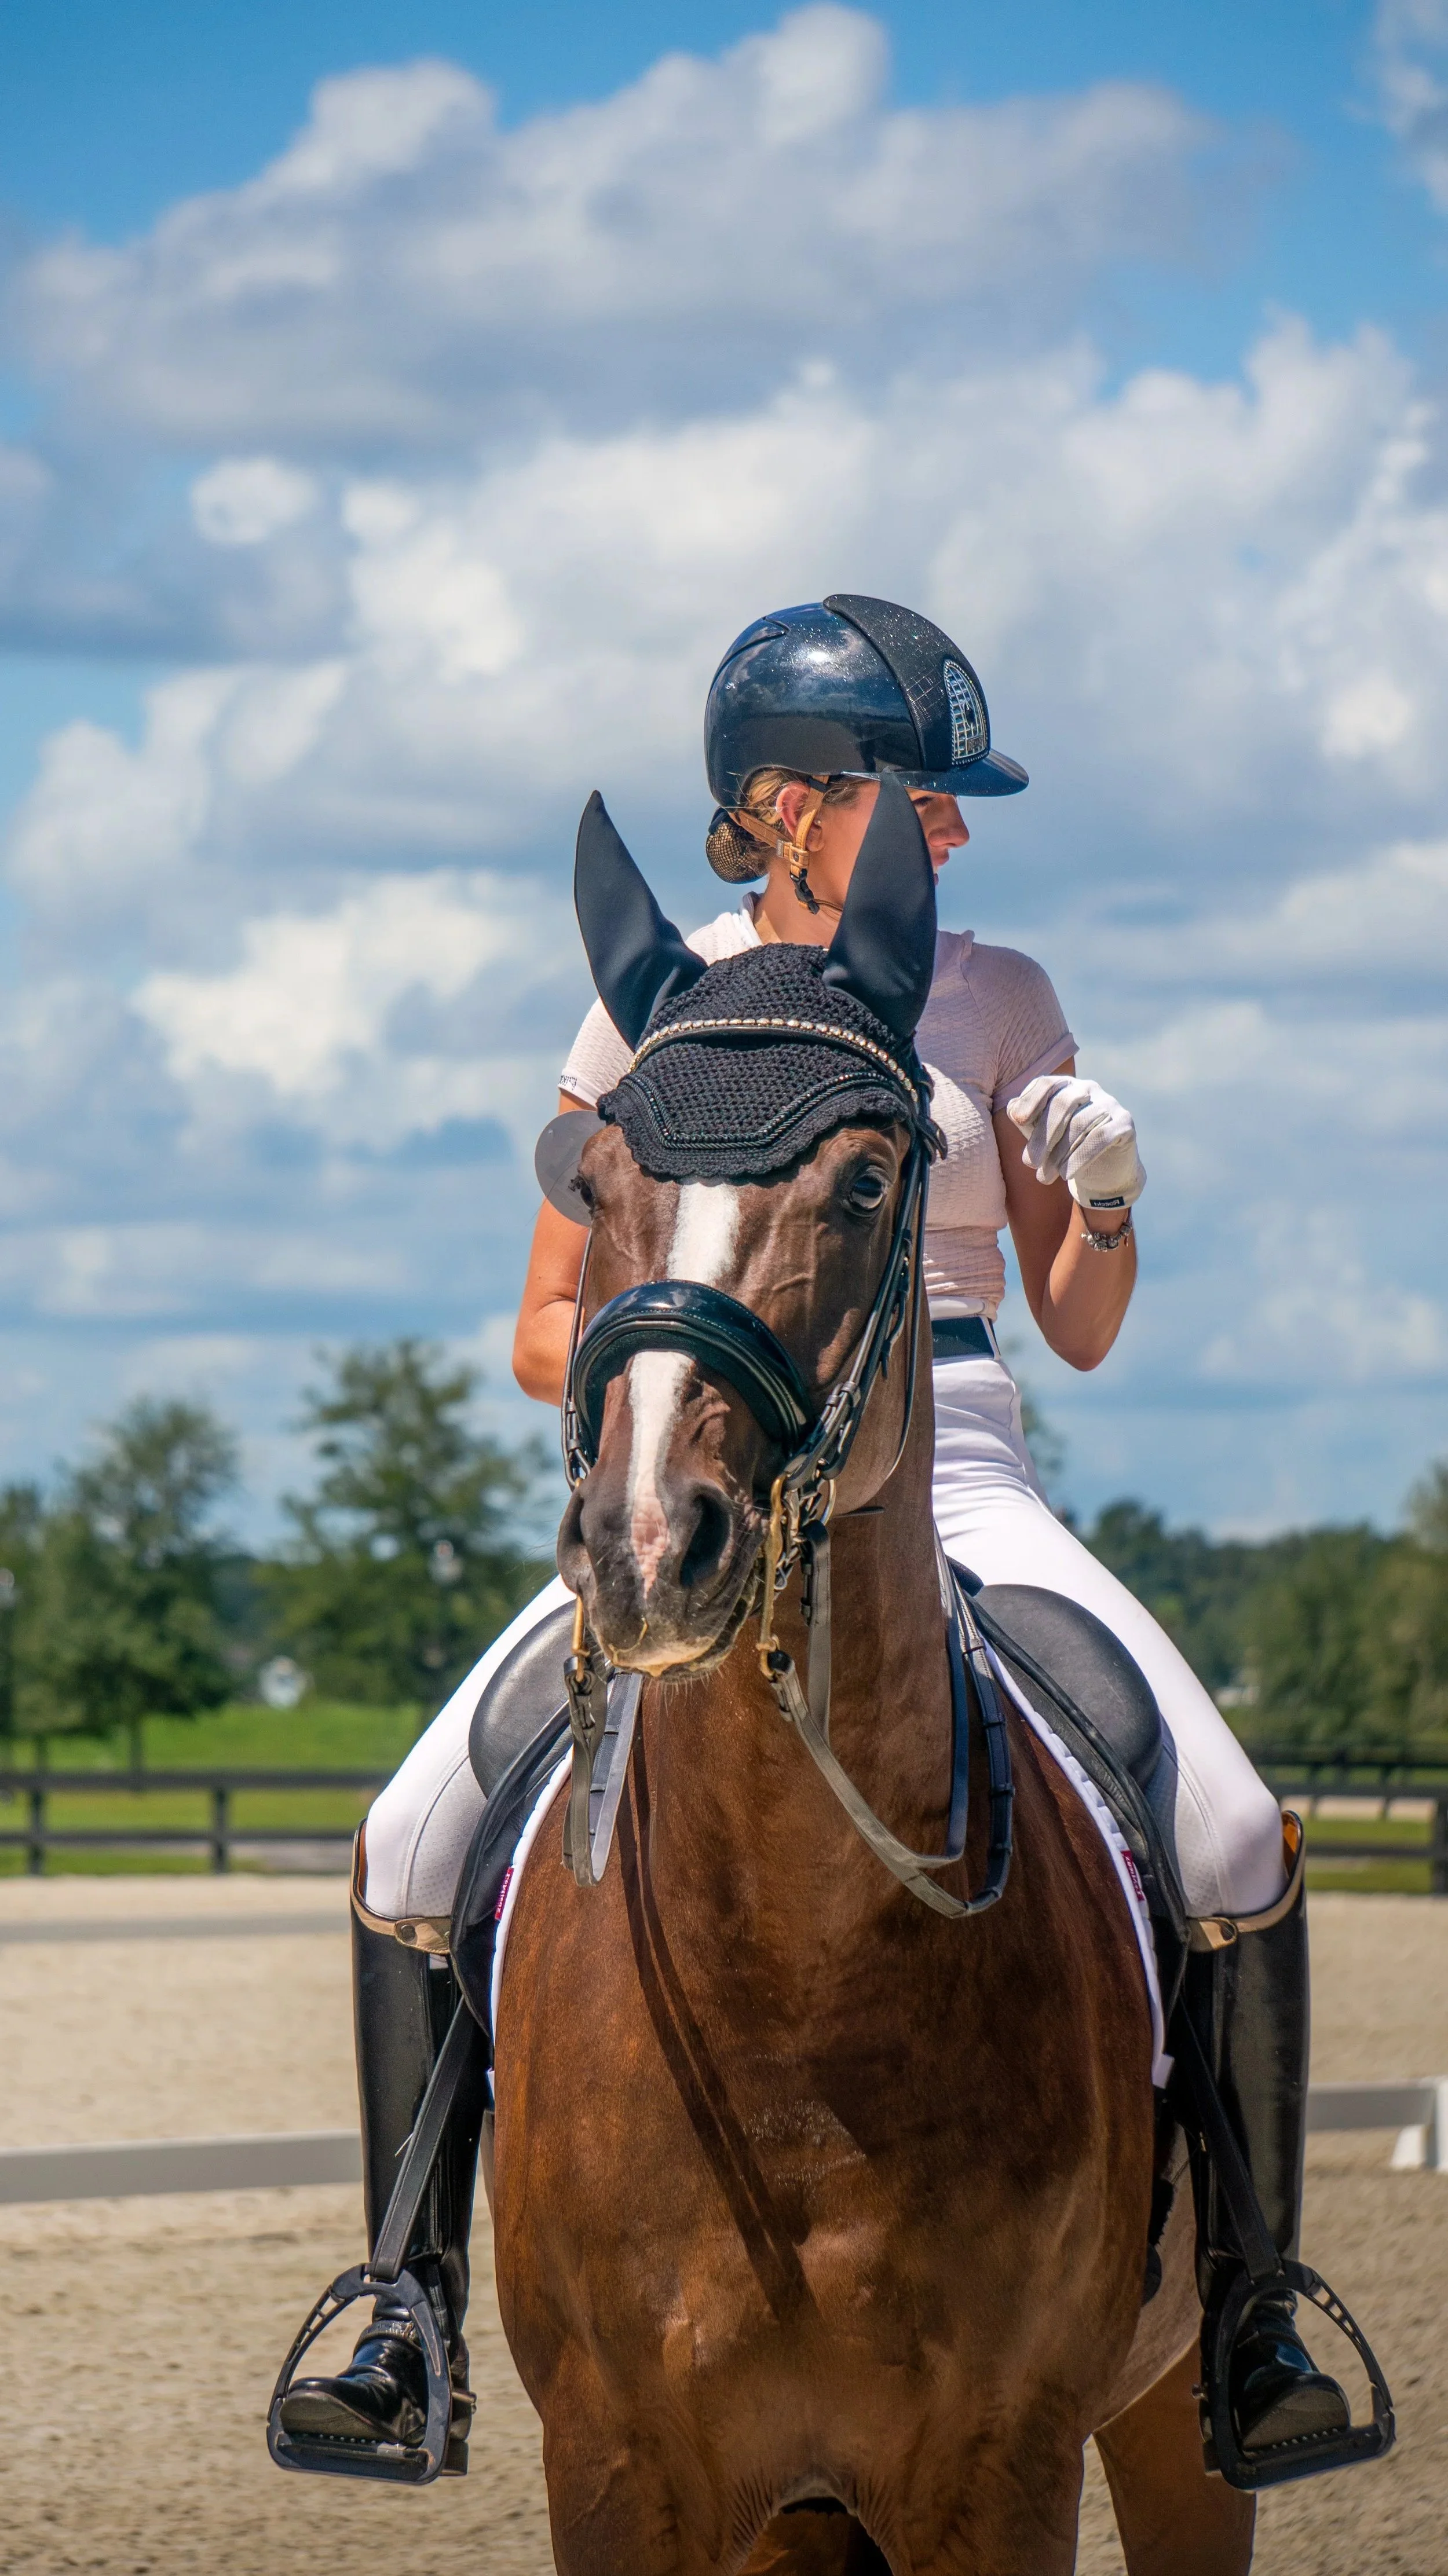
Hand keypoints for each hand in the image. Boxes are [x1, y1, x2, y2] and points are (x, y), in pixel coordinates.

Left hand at [1006, 1074, 1145, 1210]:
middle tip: (1030, 1163)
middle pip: (1062, 1104)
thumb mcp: (1043, 1135)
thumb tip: (1013, 1108)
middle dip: (1042, 1136)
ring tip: (1045, 1177)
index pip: (1046, 1083)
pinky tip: (1067, 1174)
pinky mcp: (1125, 1123)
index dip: (1031, 1100)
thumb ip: (1027, 1121)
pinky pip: (1100, 1137)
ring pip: (1080, 1124)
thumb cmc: (1066, 1149)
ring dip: (1059, 1154)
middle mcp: (1089, 1089)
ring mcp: (1110, 1104)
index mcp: (1066, 1086)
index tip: (1018, 1121)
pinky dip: (1080, 1157)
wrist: (1103, 1172)